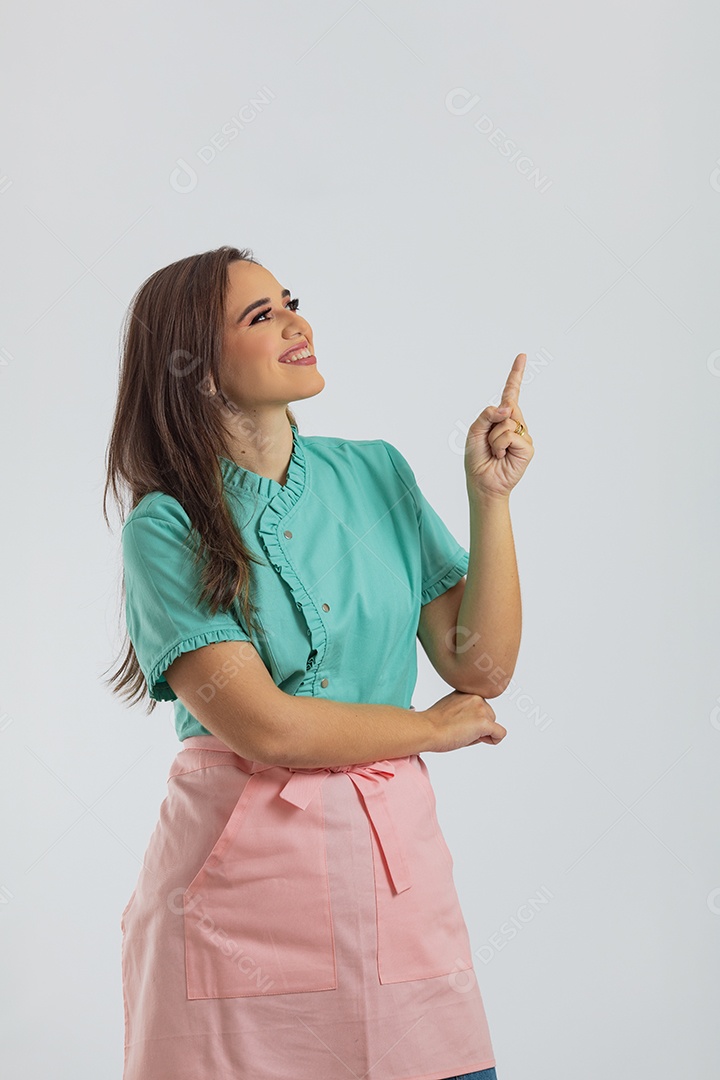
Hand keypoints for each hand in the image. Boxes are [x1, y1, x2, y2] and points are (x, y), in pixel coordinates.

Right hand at [422, 690, 506, 752]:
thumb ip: (466, 708)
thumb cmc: (433, 723)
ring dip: (482, 733)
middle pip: (489, 716)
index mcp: (467, 691)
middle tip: (459, 730)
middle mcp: (476, 696)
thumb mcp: (451, 707)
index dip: (472, 719)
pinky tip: (477, 739)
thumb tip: (476, 721)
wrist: (426, 729)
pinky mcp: (484, 722)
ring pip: (494, 725)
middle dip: (479, 727)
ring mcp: (481, 708)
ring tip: (462, 734)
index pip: (480, 708)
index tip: (457, 723)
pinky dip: (493, 740)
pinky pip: (500, 734)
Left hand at [465, 352, 534, 499]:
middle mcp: (515, 423)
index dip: (516, 374)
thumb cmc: (477, 458)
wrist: (482, 482)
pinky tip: (501, 456)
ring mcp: (522, 434)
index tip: (521, 356)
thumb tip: (507, 407)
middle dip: (491, 423)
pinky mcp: (527, 447)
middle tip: (488, 443)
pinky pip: (510, 435)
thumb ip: (487, 415)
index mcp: (501, 418)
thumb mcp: (474, 431)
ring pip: (506, 422)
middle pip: (506, 407)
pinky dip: (500, 445)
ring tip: (494, 451)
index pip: (511, 393)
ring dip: (493, 438)